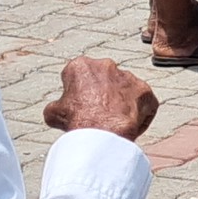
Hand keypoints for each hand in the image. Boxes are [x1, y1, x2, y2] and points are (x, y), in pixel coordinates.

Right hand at [44, 57, 159, 140]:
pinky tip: (131, 127)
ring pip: (124, 90)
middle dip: (101, 94)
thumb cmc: (77, 121)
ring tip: (114, 122)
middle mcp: (106, 65)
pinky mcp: (145, 90)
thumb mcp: (53, 114)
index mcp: (81, 65)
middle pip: (104, 80)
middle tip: (98, 113)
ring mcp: (128, 77)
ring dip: (121, 103)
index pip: (78, 77)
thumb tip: (56, 110)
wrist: (102, 133)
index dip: (78, 93)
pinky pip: (144, 103)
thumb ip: (56, 105)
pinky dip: (140, 114)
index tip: (79, 105)